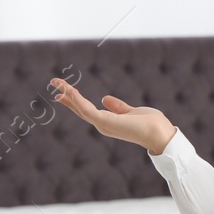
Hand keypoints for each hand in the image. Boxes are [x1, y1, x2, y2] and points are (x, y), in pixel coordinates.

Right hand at [49, 77, 176, 154]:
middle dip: (66, 96)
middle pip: (80, 108)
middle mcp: (102, 125)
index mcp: (108, 122)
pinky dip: (77, 99)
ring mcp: (102, 125)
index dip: (74, 100)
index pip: (87, 110)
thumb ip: (118, 106)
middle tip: (54, 82)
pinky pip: (87, 109)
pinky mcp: (104, 122)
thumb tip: (105, 99)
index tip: (63, 91)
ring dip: (68, 94)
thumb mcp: (131, 111)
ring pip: (80, 107)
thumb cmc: (150, 124)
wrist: (160, 133)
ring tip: (57, 81)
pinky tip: (69, 90)